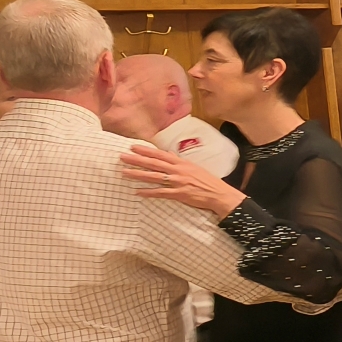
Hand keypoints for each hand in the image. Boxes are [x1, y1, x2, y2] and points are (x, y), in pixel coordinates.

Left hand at [121, 144, 244, 218]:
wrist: (219, 194)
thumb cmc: (208, 181)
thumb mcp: (194, 167)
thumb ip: (179, 161)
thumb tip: (168, 154)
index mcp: (182, 163)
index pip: (160, 155)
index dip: (146, 151)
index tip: (133, 147)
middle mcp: (178, 171)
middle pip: (154, 164)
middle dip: (137, 160)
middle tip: (122, 157)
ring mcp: (178, 182)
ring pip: (154, 177)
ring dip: (138, 175)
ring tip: (124, 173)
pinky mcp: (179, 194)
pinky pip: (160, 193)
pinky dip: (148, 192)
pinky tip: (138, 192)